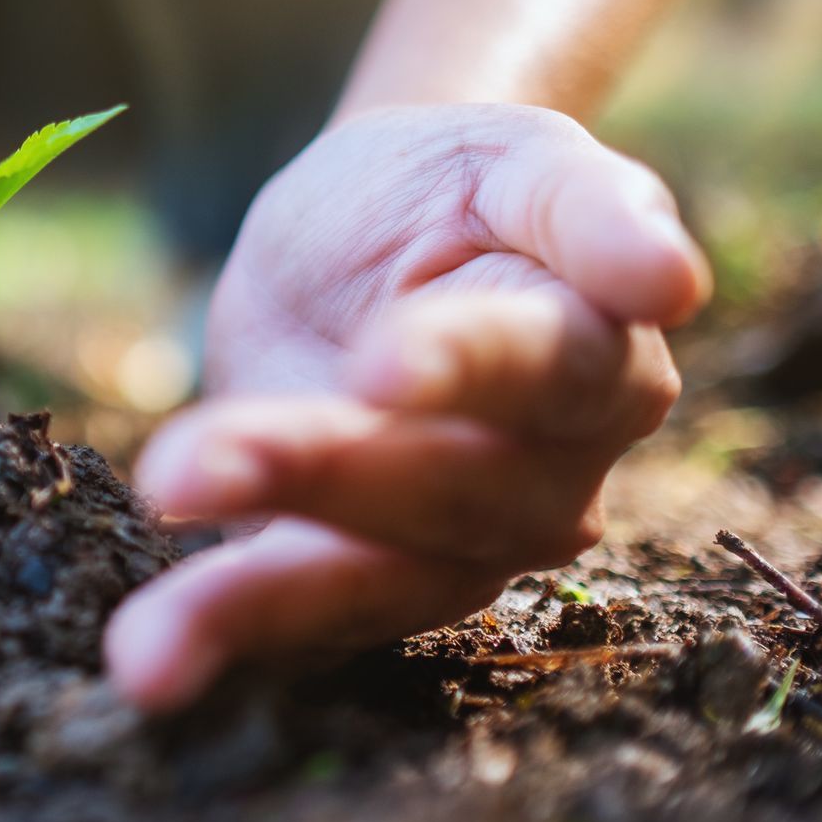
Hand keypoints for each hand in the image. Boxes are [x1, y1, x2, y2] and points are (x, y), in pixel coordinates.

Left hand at [105, 104, 709, 709]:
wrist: (361, 228)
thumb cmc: (452, 190)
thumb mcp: (506, 157)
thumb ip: (585, 203)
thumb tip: (670, 278)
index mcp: (596, 358)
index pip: (542, 368)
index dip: (462, 369)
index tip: (379, 369)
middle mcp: (542, 477)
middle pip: (442, 489)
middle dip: (314, 475)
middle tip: (186, 467)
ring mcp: (452, 546)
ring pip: (371, 580)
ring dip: (257, 601)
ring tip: (150, 644)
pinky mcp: (356, 576)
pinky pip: (298, 618)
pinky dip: (219, 639)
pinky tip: (150, 664)